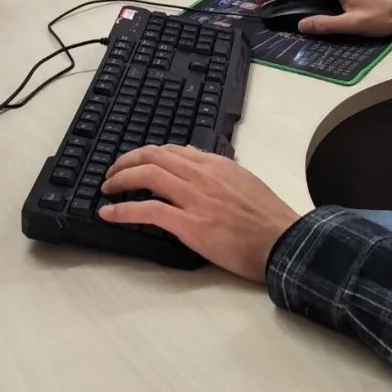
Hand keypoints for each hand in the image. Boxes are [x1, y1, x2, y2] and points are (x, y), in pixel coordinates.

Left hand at [99, 146, 299, 282]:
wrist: (284, 241)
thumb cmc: (269, 218)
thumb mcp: (245, 181)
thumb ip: (219, 172)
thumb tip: (195, 161)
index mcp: (216, 164)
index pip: (173, 150)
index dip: (148, 154)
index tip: (136, 162)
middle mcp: (202, 175)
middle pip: (154, 156)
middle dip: (127, 161)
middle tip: (113, 173)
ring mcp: (195, 199)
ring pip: (147, 175)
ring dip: (120, 179)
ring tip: (107, 188)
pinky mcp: (190, 225)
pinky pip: (148, 210)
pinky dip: (123, 210)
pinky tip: (109, 213)